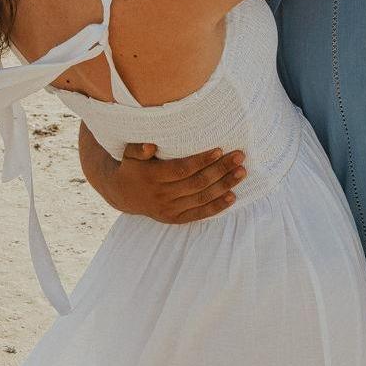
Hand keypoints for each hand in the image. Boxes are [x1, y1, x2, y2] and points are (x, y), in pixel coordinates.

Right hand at [108, 144, 245, 223]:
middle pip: (196, 183)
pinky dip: (217, 206)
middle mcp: (161, 195)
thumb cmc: (133, 167)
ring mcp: (169, 209)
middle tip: (239, 157)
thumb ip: (138, 149)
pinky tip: (232, 196)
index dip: (201, 161)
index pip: (182, 169)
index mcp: (152, 177)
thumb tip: (150, 146)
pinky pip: (199, 214)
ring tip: (241, 172)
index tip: (219, 150)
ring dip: (224, 186)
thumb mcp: (129, 155)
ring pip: (201, 198)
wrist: (123, 194)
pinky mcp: (174, 219)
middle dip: (220, 170)